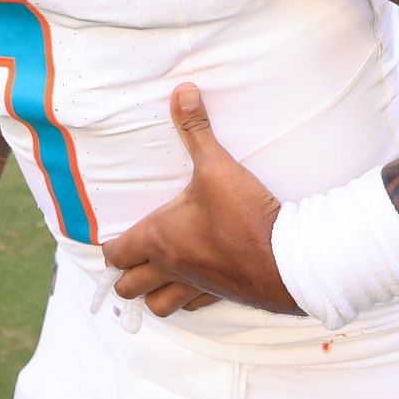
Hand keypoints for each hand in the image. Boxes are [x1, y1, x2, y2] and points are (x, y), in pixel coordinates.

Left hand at [99, 84, 298, 317]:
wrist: (288, 258)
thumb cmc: (244, 215)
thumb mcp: (217, 166)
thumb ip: (196, 129)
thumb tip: (183, 91)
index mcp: (158, 239)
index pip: (115, 254)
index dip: (110, 247)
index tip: (113, 238)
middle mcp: (170, 268)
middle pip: (128, 288)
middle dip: (125, 276)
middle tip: (132, 260)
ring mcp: (195, 287)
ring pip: (158, 306)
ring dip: (152, 295)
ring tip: (158, 277)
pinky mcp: (221, 297)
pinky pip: (193, 306)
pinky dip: (187, 298)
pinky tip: (196, 280)